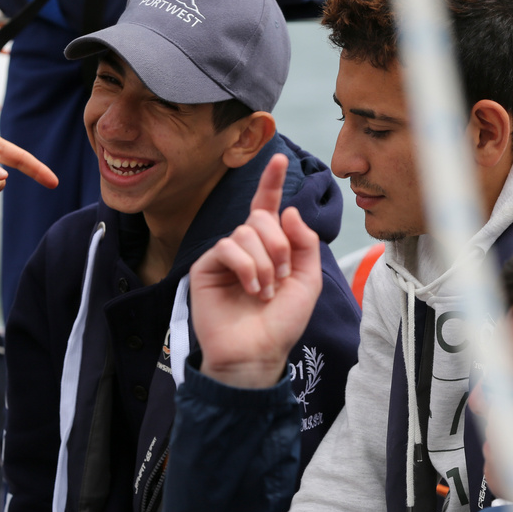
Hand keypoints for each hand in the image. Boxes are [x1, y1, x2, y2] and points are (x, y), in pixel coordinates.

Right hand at [190, 154, 322, 388]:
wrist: (257, 353)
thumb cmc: (280, 323)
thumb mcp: (306, 281)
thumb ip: (304, 244)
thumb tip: (286, 211)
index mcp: (269, 247)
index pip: (267, 208)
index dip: (272, 182)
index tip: (279, 158)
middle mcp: (245, 247)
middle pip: (262, 219)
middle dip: (279, 245)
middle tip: (281, 276)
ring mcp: (224, 256)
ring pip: (246, 233)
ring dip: (264, 262)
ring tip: (265, 291)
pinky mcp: (205, 267)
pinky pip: (227, 247)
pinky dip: (246, 267)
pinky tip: (251, 289)